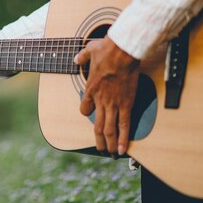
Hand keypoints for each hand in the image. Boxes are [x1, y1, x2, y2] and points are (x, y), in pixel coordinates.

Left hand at [74, 35, 139, 155]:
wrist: (121, 51)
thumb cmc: (107, 49)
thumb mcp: (89, 50)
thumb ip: (82, 57)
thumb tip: (77, 58)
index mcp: (90, 89)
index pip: (85, 108)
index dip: (87, 112)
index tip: (89, 114)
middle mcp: (100, 100)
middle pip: (97, 125)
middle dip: (98, 139)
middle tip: (99, 149)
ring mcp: (113, 104)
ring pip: (109, 129)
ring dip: (109, 143)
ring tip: (110, 153)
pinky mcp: (126, 104)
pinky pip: (124, 125)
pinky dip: (123, 138)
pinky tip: (122, 148)